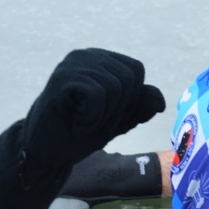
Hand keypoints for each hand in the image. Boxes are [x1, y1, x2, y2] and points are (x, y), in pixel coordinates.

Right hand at [0, 48, 165, 208]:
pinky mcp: (62, 78)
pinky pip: (97, 96)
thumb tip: (160, 101)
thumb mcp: (119, 121)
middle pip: (129, 79)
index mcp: (102, 61)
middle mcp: (87, 56)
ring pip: (115, 88)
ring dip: (103, 116)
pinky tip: (74, 121)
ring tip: (82, 120)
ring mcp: (72, 64)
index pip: (137, 71)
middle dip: (117, 109)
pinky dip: (91, 118)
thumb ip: (140, 108)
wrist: (48, 151)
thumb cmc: (81, 133)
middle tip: (92, 119)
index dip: (129, 100)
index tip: (106, 114)